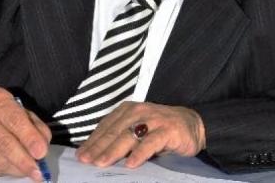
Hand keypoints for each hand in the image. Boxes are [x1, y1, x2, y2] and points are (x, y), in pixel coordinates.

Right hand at [0, 87, 50, 180]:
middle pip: (3, 142)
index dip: (29, 138)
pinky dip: (3, 172)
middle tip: (37, 171)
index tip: (41, 153)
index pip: (15, 120)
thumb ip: (36, 128)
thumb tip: (42, 149)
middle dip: (23, 160)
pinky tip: (11, 168)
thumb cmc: (3, 117)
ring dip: (15, 168)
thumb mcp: (23, 113)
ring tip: (28, 171)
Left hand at [76, 101, 205, 167]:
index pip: (106, 126)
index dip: (92, 140)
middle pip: (115, 131)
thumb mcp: (138, 129)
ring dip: (114, 150)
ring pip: (129, 136)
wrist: (193, 125)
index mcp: (128, 110)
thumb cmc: (161, 129)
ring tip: (102, 163)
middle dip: (98, 147)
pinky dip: (140, 153)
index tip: (80, 155)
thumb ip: (121, 137)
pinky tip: (131, 164)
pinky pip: (151, 142)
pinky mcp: (167, 130)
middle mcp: (139, 111)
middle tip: (86, 161)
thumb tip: (96, 154)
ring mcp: (154, 120)